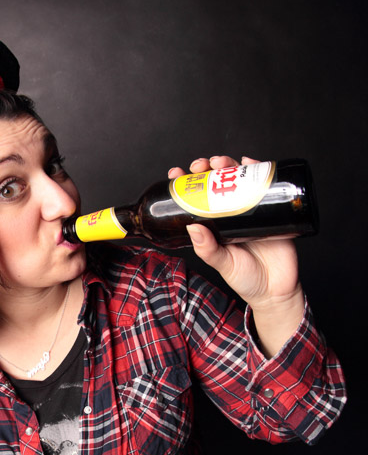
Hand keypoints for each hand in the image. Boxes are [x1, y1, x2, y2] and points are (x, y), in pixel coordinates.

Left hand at [168, 156, 304, 356]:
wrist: (277, 291)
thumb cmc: (246, 279)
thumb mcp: (222, 264)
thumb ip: (208, 249)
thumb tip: (191, 228)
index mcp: (216, 223)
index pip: (199, 197)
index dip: (188, 182)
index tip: (177, 174)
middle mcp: (233, 212)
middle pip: (220, 181)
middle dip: (208, 167)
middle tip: (201, 167)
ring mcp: (253, 209)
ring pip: (240, 178)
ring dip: (229, 164)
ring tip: (220, 163)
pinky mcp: (273, 209)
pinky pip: (266, 186)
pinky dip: (258, 170)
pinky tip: (249, 163)